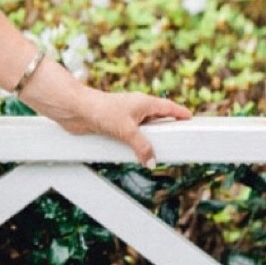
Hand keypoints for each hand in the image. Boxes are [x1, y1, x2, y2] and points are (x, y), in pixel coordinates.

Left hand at [24, 69, 191, 166]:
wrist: (75, 109)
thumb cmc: (101, 110)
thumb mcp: (127, 130)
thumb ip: (141, 146)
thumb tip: (151, 161)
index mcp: (145, 103)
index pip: (168, 107)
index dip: (180, 113)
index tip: (190, 118)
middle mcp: (136, 109)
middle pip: (157, 120)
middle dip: (166, 129)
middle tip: (179, 139)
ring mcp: (124, 118)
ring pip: (142, 131)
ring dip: (148, 141)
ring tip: (158, 153)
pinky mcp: (113, 127)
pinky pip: (129, 138)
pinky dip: (133, 146)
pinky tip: (134, 155)